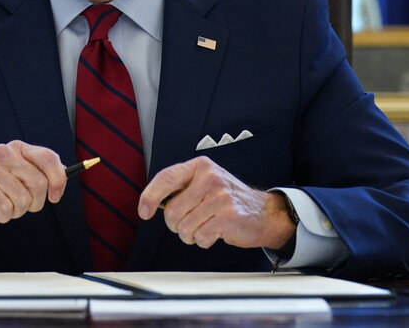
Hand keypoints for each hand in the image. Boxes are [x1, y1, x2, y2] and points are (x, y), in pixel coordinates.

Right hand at [0, 140, 64, 243]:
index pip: (48, 158)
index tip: (56, 196)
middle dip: (34, 203)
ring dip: (16, 211)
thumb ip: (38, 173)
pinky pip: (6, 209)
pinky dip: (2, 216)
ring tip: (2, 206)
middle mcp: (3, 153)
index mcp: (15, 148)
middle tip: (20, 206)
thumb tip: (64, 175)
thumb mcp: (17, 178)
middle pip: (39, 183)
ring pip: (23, 199)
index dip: (58, 179)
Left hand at [137, 156, 295, 249]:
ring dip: (191, 234)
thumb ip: (182, 187)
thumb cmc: (229, 199)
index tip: (144, 211)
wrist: (264, 212)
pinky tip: (216, 231)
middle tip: (191, 221)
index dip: (150, 196)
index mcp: (201, 167)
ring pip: (185, 228)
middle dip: (177, 225)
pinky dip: (204, 240)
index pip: (166, 178)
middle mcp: (210, 178)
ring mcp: (220, 197)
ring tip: (206, 225)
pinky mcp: (228, 217)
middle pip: (172, 211)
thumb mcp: (206, 182)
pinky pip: (200, 237)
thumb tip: (152, 202)